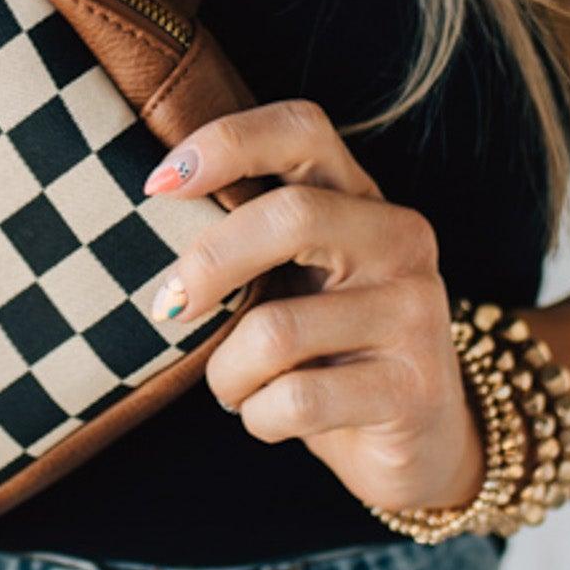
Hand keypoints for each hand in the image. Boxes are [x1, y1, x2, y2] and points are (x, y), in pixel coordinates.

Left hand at [143, 100, 485, 513]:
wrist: (416, 440)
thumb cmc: (326, 345)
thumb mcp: (292, 276)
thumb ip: (247, 236)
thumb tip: (153, 208)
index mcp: (360, 196)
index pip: (302, 129)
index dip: (226, 142)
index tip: (158, 183)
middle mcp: (400, 238)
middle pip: (292, 216)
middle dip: (211, 262)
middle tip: (167, 305)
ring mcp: (415, 312)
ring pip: (278, 329)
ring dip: (227, 371)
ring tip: (230, 385)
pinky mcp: (413, 389)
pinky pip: (297, 400)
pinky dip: (257, 415)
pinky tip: (265, 415)